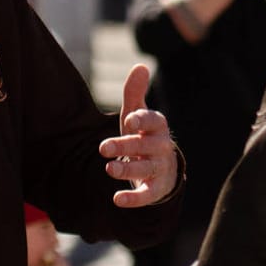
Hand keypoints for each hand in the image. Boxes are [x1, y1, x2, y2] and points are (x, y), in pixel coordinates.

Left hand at [99, 64, 178, 207]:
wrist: (160, 167)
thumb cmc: (143, 135)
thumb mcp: (136, 114)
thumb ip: (135, 92)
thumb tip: (140, 66)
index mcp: (157, 126)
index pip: (153, 121)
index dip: (142, 120)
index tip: (129, 120)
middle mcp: (162, 147)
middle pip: (146, 146)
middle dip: (126, 146)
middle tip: (103, 148)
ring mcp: (160, 168)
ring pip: (146, 168)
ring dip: (128, 170)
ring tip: (109, 169)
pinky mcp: (156, 189)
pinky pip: (147, 195)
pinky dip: (134, 198)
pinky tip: (117, 199)